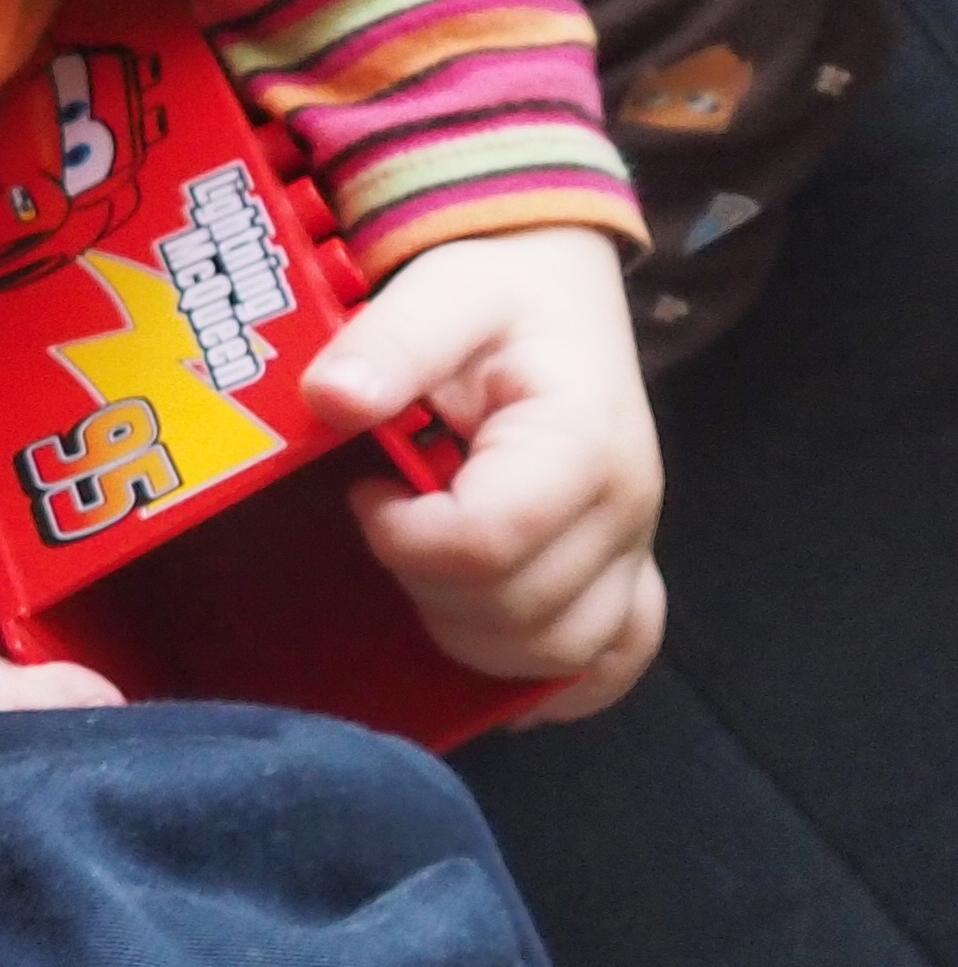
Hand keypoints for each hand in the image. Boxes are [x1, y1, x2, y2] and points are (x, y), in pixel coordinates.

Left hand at [305, 223, 663, 722]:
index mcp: (582, 445)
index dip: (402, 534)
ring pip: (555, 656)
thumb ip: (389, 343)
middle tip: (390, 516)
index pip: (487, 544)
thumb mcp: (438, 290)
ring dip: (465, 632)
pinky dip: (550, 680)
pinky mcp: (626, 573)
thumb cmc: (494, 289)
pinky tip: (484, 657)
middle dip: (423, 581)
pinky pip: (612, 661)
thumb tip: (333, 398)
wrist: (552, 286)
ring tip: (425, 559)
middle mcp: (627, 513)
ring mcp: (633, 552)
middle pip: (516, 614)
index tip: (367, 487)